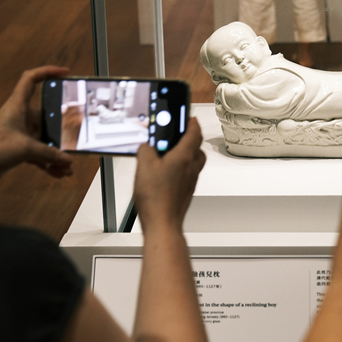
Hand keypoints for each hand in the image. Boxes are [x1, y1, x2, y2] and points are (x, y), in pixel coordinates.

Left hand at [0, 66, 73, 186]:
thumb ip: (50, 154)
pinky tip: (59, 173)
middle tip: (76, 133)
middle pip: (46, 116)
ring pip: (44, 139)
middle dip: (61, 129)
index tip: (65, 73)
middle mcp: (18, 117)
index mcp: (17, 106)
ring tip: (68, 165)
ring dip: (56, 152)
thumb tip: (68, 161)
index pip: (31, 79)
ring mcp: (18, 134)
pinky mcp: (16, 149)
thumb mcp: (26, 149)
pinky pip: (38, 153)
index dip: (47, 72)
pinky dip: (48, 162)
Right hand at [134, 118, 205, 233]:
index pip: (194, 133)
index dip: (192, 122)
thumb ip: (146, 150)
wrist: (162, 223)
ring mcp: (190, 181)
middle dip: (190, 138)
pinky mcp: (186, 191)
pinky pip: (188, 173)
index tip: (190, 117)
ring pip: (194, 161)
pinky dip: (182, 168)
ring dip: (187, 153)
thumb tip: (146, 146)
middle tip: (181, 133)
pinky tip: (167, 172)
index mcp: (184, 157)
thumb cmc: (157, 198)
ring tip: (172, 152)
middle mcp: (191, 168)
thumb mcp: (144, 166)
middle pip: (197, 147)